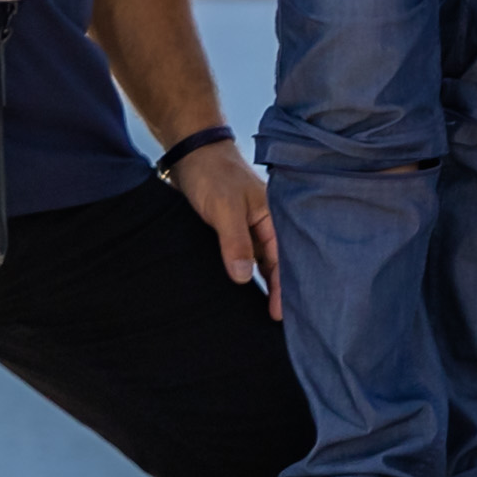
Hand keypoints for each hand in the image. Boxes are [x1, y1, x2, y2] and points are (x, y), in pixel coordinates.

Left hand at [172, 139, 281, 301]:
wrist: (191, 154)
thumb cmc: (213, 175)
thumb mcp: (225, 209)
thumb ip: (235, 242)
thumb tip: (241, 278)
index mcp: (274, 217)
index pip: (285, 260)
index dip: (284, 288)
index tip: (280, 316)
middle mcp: (267, 224)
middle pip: (279, 264)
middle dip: (281, 291)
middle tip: (276, 322)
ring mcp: (251, 227)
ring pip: (262, 262)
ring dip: (263, 283)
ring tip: (261, 312)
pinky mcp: (234, 229)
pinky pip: (245, 257)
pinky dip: (246, 272)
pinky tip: (244, 287)